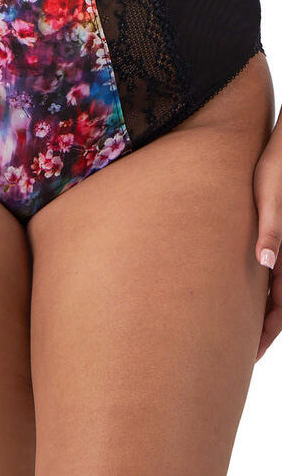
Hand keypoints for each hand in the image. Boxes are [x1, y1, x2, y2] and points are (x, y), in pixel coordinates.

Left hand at [254, 104, 281, 360]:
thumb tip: (267, 261)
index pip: (279, 303)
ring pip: (278, 289)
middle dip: (263, 329)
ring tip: (244, 332)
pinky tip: (250, 294)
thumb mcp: (272, 194)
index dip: (265, 331)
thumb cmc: (278, 165)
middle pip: (280, 303)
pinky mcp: (280, 234)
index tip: (248, 355)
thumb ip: (273, 226)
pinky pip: (276, 269)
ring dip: (265, 313)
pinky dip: (265, 289)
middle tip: (243, 353)